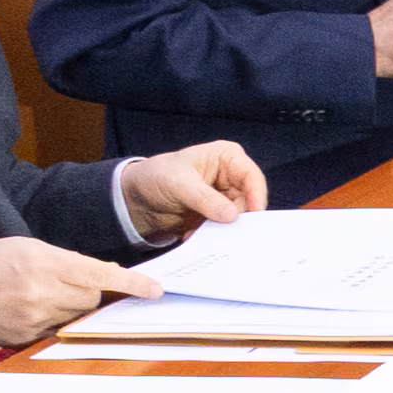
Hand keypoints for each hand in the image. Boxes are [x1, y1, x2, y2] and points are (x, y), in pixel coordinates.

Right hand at [0, 236, 151, 347]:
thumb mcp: (23, 247)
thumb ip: (64, 260)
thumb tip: (101, 276)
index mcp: (41, 263)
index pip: (98, 275)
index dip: (131, 283)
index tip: (156, 290)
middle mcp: (41, 293)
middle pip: (92, 298)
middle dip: (90, 291)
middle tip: (70, 282)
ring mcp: (34, 319)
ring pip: (76, 315)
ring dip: (72, 305)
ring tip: (43, 293)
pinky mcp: (26, 337)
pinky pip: (57, 329)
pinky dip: (55, 319)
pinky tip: (32, 309)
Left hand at [111, 141, 264, 241]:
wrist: (136, 197)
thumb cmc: (156, 176)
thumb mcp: (179, 185)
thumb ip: (205, 199)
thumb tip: (231, 215)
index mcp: (227, 157)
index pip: (251, 177)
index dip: (256, 196)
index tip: (253, 216)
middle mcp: (231, 176)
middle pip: (249, 199)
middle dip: (239, 217)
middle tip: (230, 232)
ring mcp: (225, 196)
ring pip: (239, 216)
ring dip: (224, 228)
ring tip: (208, 234)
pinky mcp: (218, 213)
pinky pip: (226, 227)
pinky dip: (214, 234)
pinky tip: (196, 235)